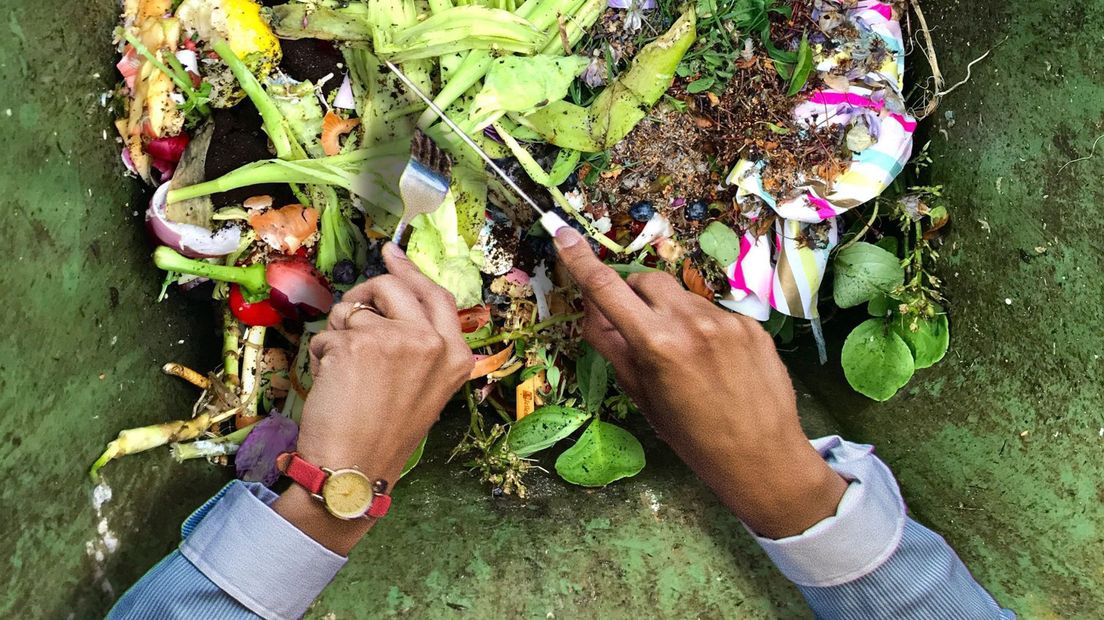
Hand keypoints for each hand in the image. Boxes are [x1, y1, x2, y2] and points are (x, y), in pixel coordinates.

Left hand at [274, 243, 473, 552]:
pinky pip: (328, 332)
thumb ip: (421, 346)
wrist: (356, 468)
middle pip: (393, 287)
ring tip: (342, 368)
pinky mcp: (357, 344)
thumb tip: (389, 304)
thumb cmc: (385, 436)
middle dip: (365, 294)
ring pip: (354, 307)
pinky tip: (329, 383)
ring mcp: (396, 340)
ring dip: (338, 331)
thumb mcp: (426, 389)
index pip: (436, 295)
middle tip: (350, 311)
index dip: (410, 271)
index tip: (390, 253)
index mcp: (456, 355)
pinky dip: (320, 354)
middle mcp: (432, 342)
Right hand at [553, 228, 845, 538]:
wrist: (762, 456)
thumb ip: (613, 346)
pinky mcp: (751, 324)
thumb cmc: (692, 437)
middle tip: (635, 326)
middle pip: (646, 280)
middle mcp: (691, 321)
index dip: (581, 260)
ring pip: (681, 295)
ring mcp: (726, 319)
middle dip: (633, 295)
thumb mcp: (642, 395)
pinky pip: (712, 311)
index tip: (564, 236)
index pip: (608, 289)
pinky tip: (712, 361)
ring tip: (682, 355)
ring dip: (669, 311)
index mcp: (656, 344)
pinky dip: (701, 326)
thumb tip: (590, 309)